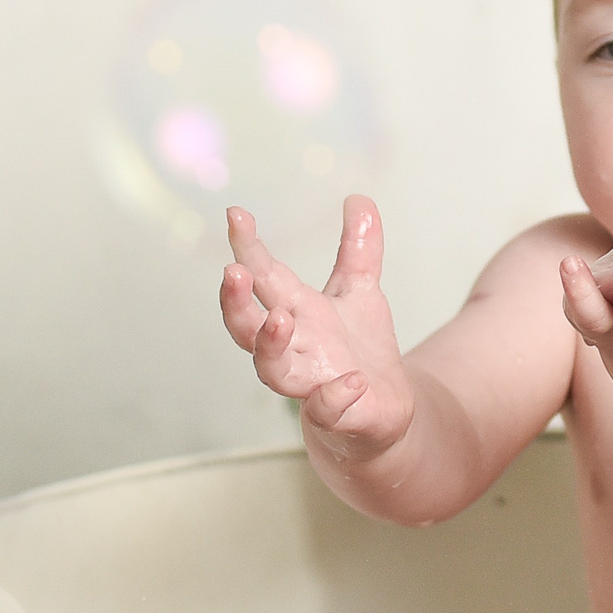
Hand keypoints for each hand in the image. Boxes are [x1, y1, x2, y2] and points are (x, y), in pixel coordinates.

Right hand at [220, 196, 412, 453]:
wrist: (379, 412)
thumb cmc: (358, 351)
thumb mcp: (362, 292)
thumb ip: (359, 249)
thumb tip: (359, 198)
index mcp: (296, 312)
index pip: (263, 276)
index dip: (247, 246)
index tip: (236, 213)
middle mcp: (293, 347)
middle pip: (247, 326)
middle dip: (236, 301)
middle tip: (233, 271)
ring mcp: (310, 383)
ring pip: (272, 370)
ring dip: (270, 345)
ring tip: (278, 319)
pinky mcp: (339, 414)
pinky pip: (328, 408)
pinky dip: (335, 396)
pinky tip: (351, 381)